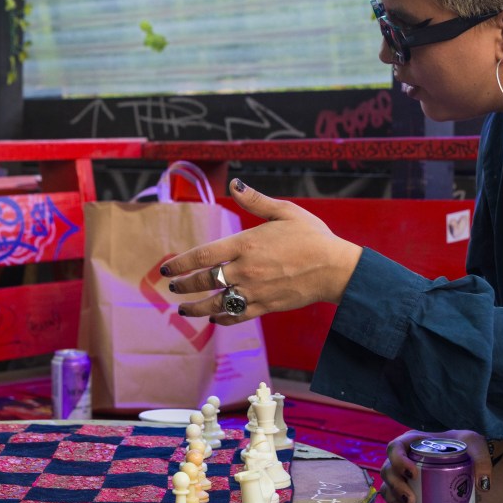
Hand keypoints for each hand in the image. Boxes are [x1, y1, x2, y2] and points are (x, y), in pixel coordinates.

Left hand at [160, 179, 363, 323]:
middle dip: (185, 286)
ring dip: (196, 308)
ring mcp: (255, 291)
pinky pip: (237, 316)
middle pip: (204, 281)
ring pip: (217, 303)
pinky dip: (222, 319)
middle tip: (173, 289)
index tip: (166, 270)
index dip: (180, 264)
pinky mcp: (266, 306)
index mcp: (245, 244)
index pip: (202, 256)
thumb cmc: (312, 236)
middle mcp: (245, 270)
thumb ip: (256, 200)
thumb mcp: (285, 211)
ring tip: (183, 309)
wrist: (336, 268)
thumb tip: (235, 183)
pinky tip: (213, 319)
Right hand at [379, 429, 494, 502]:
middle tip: (412, 501)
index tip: (413, 474)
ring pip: (387, 489)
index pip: (395, 448)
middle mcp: (402, 460)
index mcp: (411, 443)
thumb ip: (481, 458)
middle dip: (396, 487)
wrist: (464, 461)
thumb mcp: (474, 444)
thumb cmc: (463, 447)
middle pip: (388, 471)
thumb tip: (482, 484)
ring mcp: (402, 479)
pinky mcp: (405, 495)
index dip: (398, 461)